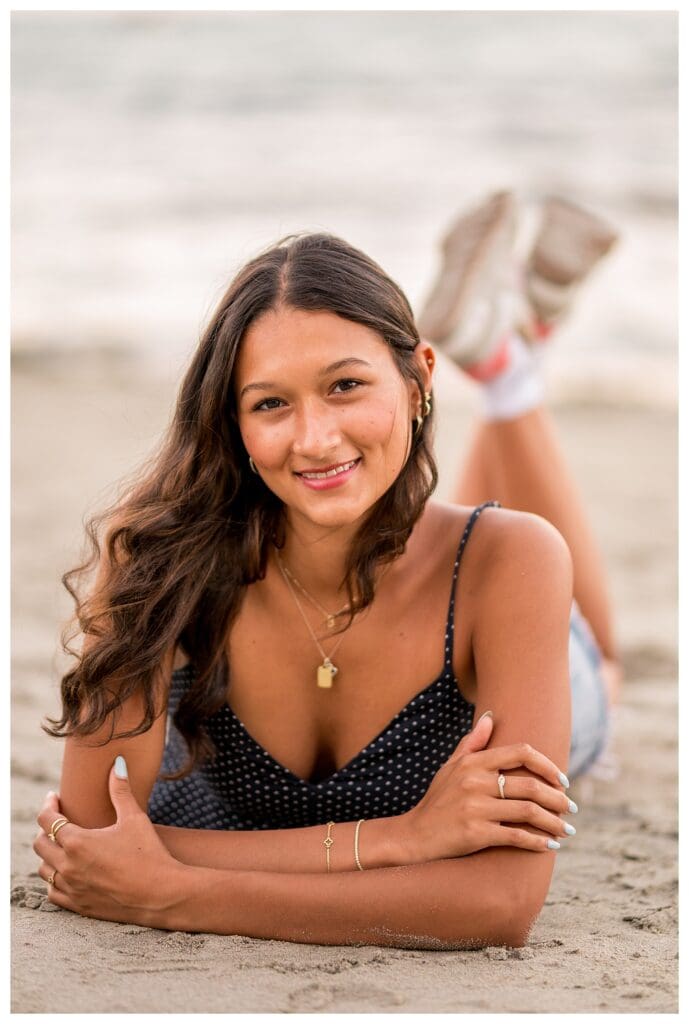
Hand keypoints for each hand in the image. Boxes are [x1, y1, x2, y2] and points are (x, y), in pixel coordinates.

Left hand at [34, 758, 186, 927]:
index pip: (46, 819)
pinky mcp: (79, 905)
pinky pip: (53, 892)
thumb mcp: (135, 818)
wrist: (161, 894)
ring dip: (49, 854)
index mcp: (77, 842)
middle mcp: (68, 866)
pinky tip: (67, 871)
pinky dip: (54, 879)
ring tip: (63, 844)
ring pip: (43, 869)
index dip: (48, 804)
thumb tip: (117, 763)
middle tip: (59, 819)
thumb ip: (120, 790)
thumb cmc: (150, 853)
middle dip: (46, 828)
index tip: (54, 797)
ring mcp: (72, 888)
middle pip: (40, 844)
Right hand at [397, 712, 574, 862]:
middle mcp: (474, 781)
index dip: (547, 765)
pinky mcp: (475, 833)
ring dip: (554, 822)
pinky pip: (516, 835)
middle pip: (530, 785)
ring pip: (528, 811)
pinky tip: (549, 846)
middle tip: (571, 808)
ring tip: (566, 830)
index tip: (562, 780)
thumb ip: (472, 742)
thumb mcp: (451, 767)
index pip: (521, 753)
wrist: (415, 835)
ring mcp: (475, 807)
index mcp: (473, 762)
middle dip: (557, 798)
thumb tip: (490, 717)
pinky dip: (538, 842)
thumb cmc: (437, 800)